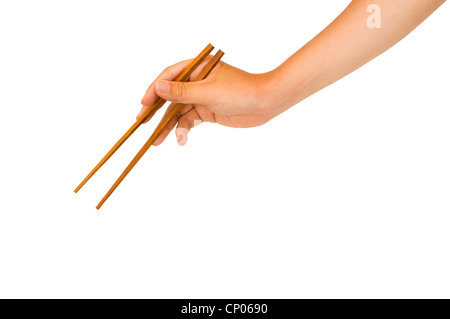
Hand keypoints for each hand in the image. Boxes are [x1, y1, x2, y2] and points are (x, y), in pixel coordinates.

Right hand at [137, 58, 275, 145]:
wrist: (265, 103)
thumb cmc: (240, 91)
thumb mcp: (208, 92)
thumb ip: (182, 92)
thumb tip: (158, 87)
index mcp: (197, 68)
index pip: (169, 76)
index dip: (154, 90)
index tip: (143, 104)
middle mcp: (197, 81)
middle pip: (171, 96)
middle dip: (157, 111)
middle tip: (142, 123)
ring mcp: (202, 97)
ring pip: (179, 111)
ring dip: (169, 126)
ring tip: (157, 141)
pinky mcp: (207, 111)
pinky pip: (190, 120)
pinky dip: (184, 130)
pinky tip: (181, 140)